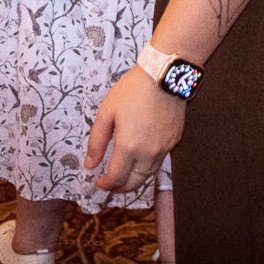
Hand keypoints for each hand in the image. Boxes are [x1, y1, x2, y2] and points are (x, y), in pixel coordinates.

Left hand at [86, 68, 184, 193]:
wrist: (164, 75)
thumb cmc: (133, 90)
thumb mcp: (107, 112)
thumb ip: (97, 141)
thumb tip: (90, 164)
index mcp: (129, 147)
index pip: (116, 178)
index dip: (106, 185)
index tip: (99, 182)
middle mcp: (148, 153)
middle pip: (134, 183)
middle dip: (120, 188)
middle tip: (110, 185)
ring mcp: (164, 149)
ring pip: (148, 176)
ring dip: (135, 180)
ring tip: (124, 175)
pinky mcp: (174, 141)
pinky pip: (159, 163)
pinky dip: (147, 168)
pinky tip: (140, 160)